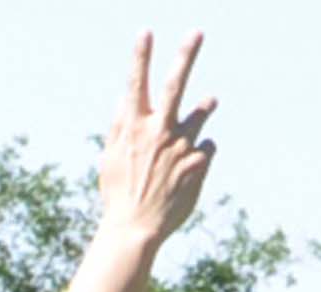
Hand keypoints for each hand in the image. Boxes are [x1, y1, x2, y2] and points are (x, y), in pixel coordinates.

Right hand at [98, 34, 215, 249]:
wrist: (135, 230)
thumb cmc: (118, 195)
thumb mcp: (110, 159)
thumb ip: (119, 127)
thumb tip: (124, 99)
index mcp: (134, 129)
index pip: (137, 84)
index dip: (140, 57)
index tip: (145, 32)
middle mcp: (159, 132)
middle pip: (176, 85)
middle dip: (186, 55)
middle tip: (196, 32)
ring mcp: (181, 147)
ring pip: (201, 112)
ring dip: (205, 104)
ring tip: (209, 100)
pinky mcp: (198, 164)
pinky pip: (206, 147)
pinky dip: (199, 152)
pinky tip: (188, 168)